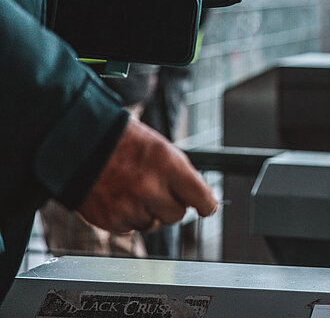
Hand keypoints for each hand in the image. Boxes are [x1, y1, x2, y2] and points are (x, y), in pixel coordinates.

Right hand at [78, 119, 217, 232]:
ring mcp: (128, 206)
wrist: (81, 143)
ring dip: (147, 212)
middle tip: (158, 190)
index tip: (206, 207)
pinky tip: (118, 197)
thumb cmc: (125, 143)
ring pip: (153, 224)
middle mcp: (149, 187)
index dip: (205, 204)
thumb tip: (199, 200)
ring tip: (132, 189)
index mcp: (167, 165)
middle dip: (171, 205)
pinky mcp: (110, 220)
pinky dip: (126, 217)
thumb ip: (181, 175)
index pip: (201, 198)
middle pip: (176, 216)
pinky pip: (130, 228)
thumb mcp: (161, 148)